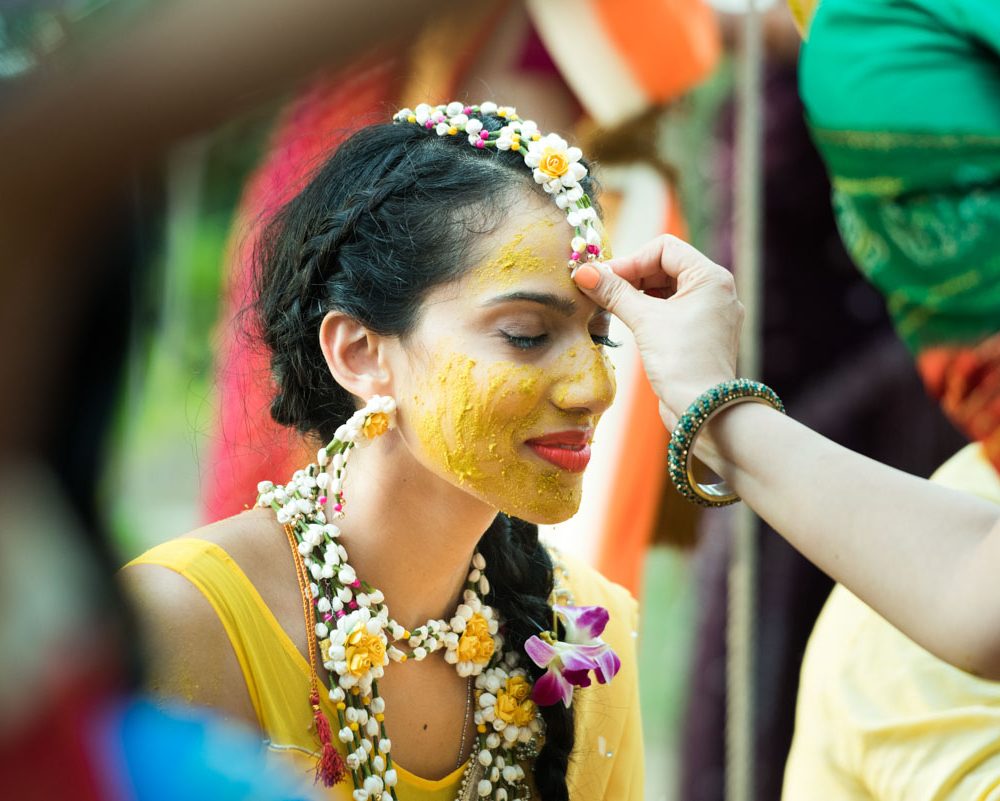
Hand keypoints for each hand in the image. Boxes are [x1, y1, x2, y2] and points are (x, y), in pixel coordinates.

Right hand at [572, 235, 743, 427]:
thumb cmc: (681, 362)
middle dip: (633, 277)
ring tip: (612, 307)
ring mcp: (711, 314)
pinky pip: (672, 310)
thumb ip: (614, 292)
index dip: (631, 260)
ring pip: (667, 289)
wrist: (704, 411)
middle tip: (603, 291)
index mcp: (711, 278)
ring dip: (638, 294)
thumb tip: (583, 272)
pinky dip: (649, 311)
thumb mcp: (644, 321)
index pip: (664, 248)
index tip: (604, 279)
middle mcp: (717, 291)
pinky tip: (630, 323)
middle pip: (666, 266)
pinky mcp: (702, 334)